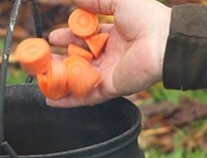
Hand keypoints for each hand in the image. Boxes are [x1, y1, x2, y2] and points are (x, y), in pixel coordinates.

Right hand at [46, 0, 170, 106]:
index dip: (68, 38)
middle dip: (60, 59)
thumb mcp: (118, 1)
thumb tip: (76, 0)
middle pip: (80, 60)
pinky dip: (69, 99)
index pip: (85, 39)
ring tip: (43, 77)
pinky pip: (87, 96)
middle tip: (42, 58)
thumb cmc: (147, 18)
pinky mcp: (111, 88)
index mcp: (114, 36)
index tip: (52, 37)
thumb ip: (96, 1)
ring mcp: (111, 73)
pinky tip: (52, 100)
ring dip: (61, 79)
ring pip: (80, 79)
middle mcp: (111, 56)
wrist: (164, 41)